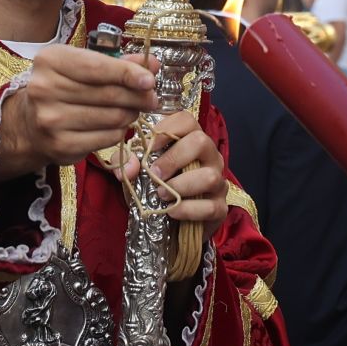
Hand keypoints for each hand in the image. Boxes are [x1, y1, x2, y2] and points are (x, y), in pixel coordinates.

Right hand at [0, 46, 155, 178]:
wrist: (29, 123)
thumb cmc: (63, 87)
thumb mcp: (83, 65)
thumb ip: (118, 62)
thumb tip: (152, 64)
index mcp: (50, 61)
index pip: (97, 67)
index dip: (128, 74)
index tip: (150, 80)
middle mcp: (45, 89)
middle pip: (108, 94)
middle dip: (137, 97)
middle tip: (151, 98)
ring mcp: (50, 120)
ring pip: (111, 117)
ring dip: (130, 114)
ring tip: (133, 110)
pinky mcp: (60, 145)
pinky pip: (106, 138)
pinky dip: (119, 132)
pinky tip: (118, 125)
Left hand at [120, 110, 228, 237]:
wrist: (167, 225)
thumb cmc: (153, 190)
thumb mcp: (136, 172)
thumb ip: (127, 163)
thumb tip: (130, 166)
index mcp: (190, 140)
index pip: (187, 120)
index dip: (168, 128)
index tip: (149, 145)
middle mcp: (209, 157)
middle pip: (202, 141)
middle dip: (174, 158)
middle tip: (154, 174)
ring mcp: (218, 182)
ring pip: (210, 176)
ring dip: (181, 185)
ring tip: (161, 194)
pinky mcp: (220, 208)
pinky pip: (210, 207)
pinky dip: (188, 210)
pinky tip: (172, 211)